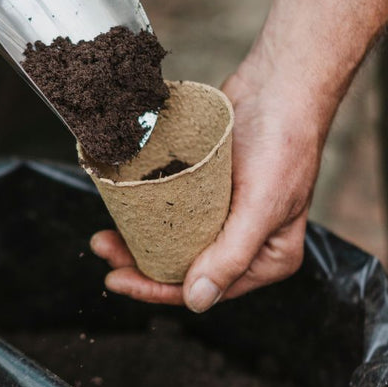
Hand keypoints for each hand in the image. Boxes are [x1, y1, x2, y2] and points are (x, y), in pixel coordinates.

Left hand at [90, 56, 327, 311]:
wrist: (280, 84)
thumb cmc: (284, 143)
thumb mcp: (262, 206)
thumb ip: (231, 257)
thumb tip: (197, 302)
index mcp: (266, 259)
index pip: (206, 288)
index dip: (158, 290)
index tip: (118, 281)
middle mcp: (246, 245)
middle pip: (185, 268)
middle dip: (141, 266)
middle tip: (103, 251)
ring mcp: (226, 217)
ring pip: (174, 242)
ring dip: (138, 241)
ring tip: (103, 236)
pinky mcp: (209, 192)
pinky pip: (173, 213)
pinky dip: (147, 215)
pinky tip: (122, 213)